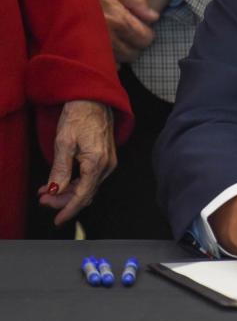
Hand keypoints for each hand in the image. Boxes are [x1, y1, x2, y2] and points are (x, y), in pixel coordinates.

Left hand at [36, 100, 115, 225]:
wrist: (93, 100)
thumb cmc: (79, 116)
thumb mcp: (63, 143)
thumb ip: (60, 170)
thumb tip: (55, 190)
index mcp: (97, 162)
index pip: (83, 195)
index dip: (68, 209)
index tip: (57, 220)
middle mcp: (107, 166)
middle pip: (86, 193)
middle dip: (64, 200)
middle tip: (43, 199)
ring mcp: (109, 162)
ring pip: (88, 187)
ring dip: (68, 192)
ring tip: (47, 191)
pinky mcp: (106, 158)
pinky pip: (91, 178)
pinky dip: (76, 183)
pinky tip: (61, 181)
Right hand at [92, 0, 169, 62]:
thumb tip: (153, 16)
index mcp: (119, 18)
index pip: (144, 38)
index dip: (147, 34)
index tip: (142, 28)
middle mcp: (108, 36)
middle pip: (133, 53)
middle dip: (135, 45)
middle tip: (129, 34)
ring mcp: (93, 45)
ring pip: (118, 61)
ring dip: (121, 52)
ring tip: (116, 38)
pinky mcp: (80, 50)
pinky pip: (99, 64)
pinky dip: (105, 59)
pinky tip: (101, 46)